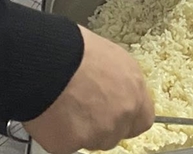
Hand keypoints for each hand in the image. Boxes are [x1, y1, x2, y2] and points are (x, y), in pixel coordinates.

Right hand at [23, 26, 153, 153]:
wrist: (49, 60)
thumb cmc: (77, 49)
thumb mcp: (113, 56)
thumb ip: (122, 82)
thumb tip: (118, 90)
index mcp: (134, 91)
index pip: (143, 120)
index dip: (129, 118)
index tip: (117, 113)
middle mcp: (121, 116)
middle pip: (116, 133)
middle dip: (102, 124)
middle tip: (84, 106)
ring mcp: (97, 133)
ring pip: (92, 141)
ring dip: (82, 130)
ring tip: (67, 105)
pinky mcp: (71, 145)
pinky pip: (67, 145)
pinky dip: (60, 133)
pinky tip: (54, 112)